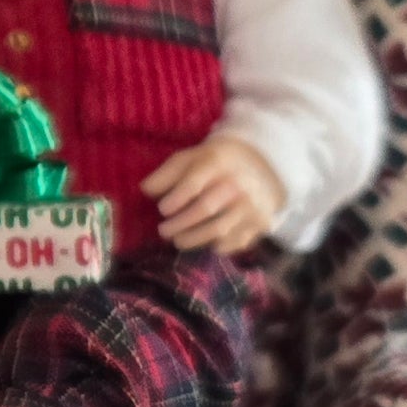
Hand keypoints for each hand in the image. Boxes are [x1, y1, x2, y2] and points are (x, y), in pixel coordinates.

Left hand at [143, 137, 285, 253]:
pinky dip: (217, 246)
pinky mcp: (260, 223)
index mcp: (216, 164)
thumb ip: (165, 174)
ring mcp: (251, 205)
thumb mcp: (188, 159)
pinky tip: (206, 243)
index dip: (175, 200)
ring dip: (193, 239)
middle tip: (163, 231)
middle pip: (204, 209)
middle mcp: (237, 184)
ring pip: (219, 230)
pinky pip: (235, 242)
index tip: (162, 210)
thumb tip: (145, 191)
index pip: (193, 184)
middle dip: (179, 224)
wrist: (259, 166)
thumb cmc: (211, 165)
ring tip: (178, 240)